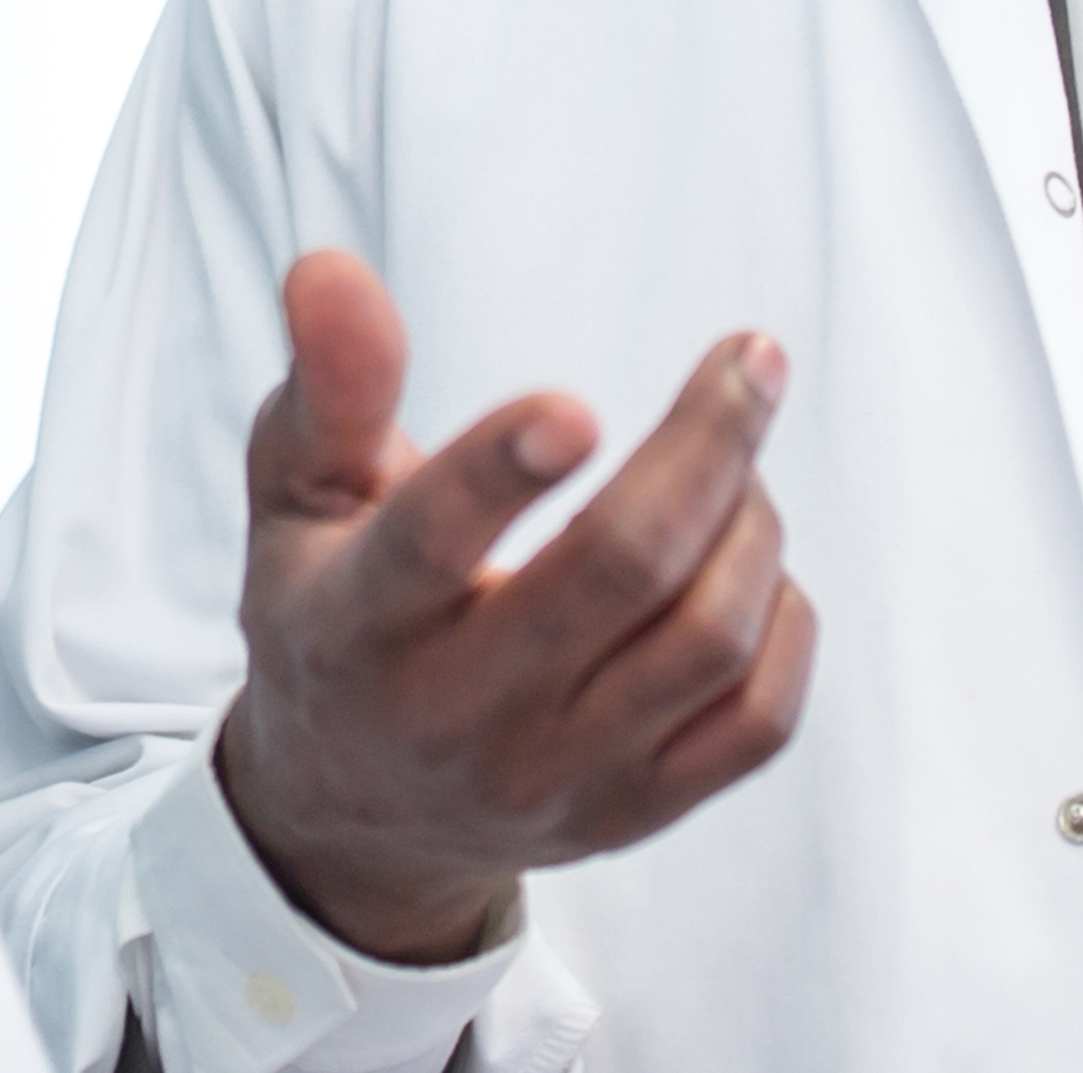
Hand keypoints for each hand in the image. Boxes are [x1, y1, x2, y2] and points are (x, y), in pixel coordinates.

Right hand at [215, 251, 818, 964]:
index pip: (430, 545)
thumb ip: (330, 382)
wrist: (354, 813)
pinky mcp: (636, 814)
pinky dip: (784, 618)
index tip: (577, 407)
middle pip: (620, 573)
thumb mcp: (299, 497)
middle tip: (754, 357)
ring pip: (706, 641)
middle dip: (708, 444)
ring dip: (750, 519)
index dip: (503, 471)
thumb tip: (328, 268)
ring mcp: (560, 777)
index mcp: (360, 624)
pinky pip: (758, 722)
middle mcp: (460, 714)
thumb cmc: (337, 611)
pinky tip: (751, 556)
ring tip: (736, 456)